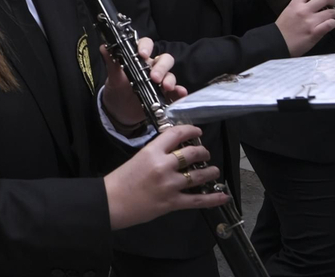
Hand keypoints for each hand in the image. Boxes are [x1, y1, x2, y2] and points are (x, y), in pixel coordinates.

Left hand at [101, 37, 182, 129]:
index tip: (142, 54)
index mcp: (139, 59)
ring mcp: (160, 82)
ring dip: (170, 79)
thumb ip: (111, 63)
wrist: (119, 113)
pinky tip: (179, 93)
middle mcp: (152, 68)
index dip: (146, 47)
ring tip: (165, 87)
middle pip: (164, 59)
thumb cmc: (117, 91)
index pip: (146, 45)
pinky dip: (179, 92)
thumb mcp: (114, 78)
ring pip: (171, 74)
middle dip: (161, 67)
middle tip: (154, 77)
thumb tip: (104, 47)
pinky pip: (176, 92)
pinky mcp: (166, 95)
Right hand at [103, 126, 228, 229]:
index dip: (191, 130)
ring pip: (198, 175)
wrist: (112, 202)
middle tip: (205, 153)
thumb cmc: (120, 180)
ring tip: (214, 170)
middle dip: (203, 152)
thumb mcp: (137, 158)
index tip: (197, 132)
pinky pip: (198, 200)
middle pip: (192, 153)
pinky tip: (222, 195)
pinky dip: (213, 198)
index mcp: (152, 152)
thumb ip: (156, 153)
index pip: (176, 134)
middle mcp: (163, 166)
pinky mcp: (173, 202)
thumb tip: (173, 151)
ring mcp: (170, 185)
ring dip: (210, 171)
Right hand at [275, 0, 334, 56]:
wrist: (277, 44)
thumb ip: (298, 5)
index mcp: (295, 4)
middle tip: (332, 3)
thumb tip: (311, 2)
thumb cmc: (281, 31)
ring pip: (331, 12)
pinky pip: (331, 24)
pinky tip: (333, 24)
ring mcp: (310, 21)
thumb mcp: (287, 12)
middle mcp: (303, 11)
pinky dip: (334, 24)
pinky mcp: (315, 32)